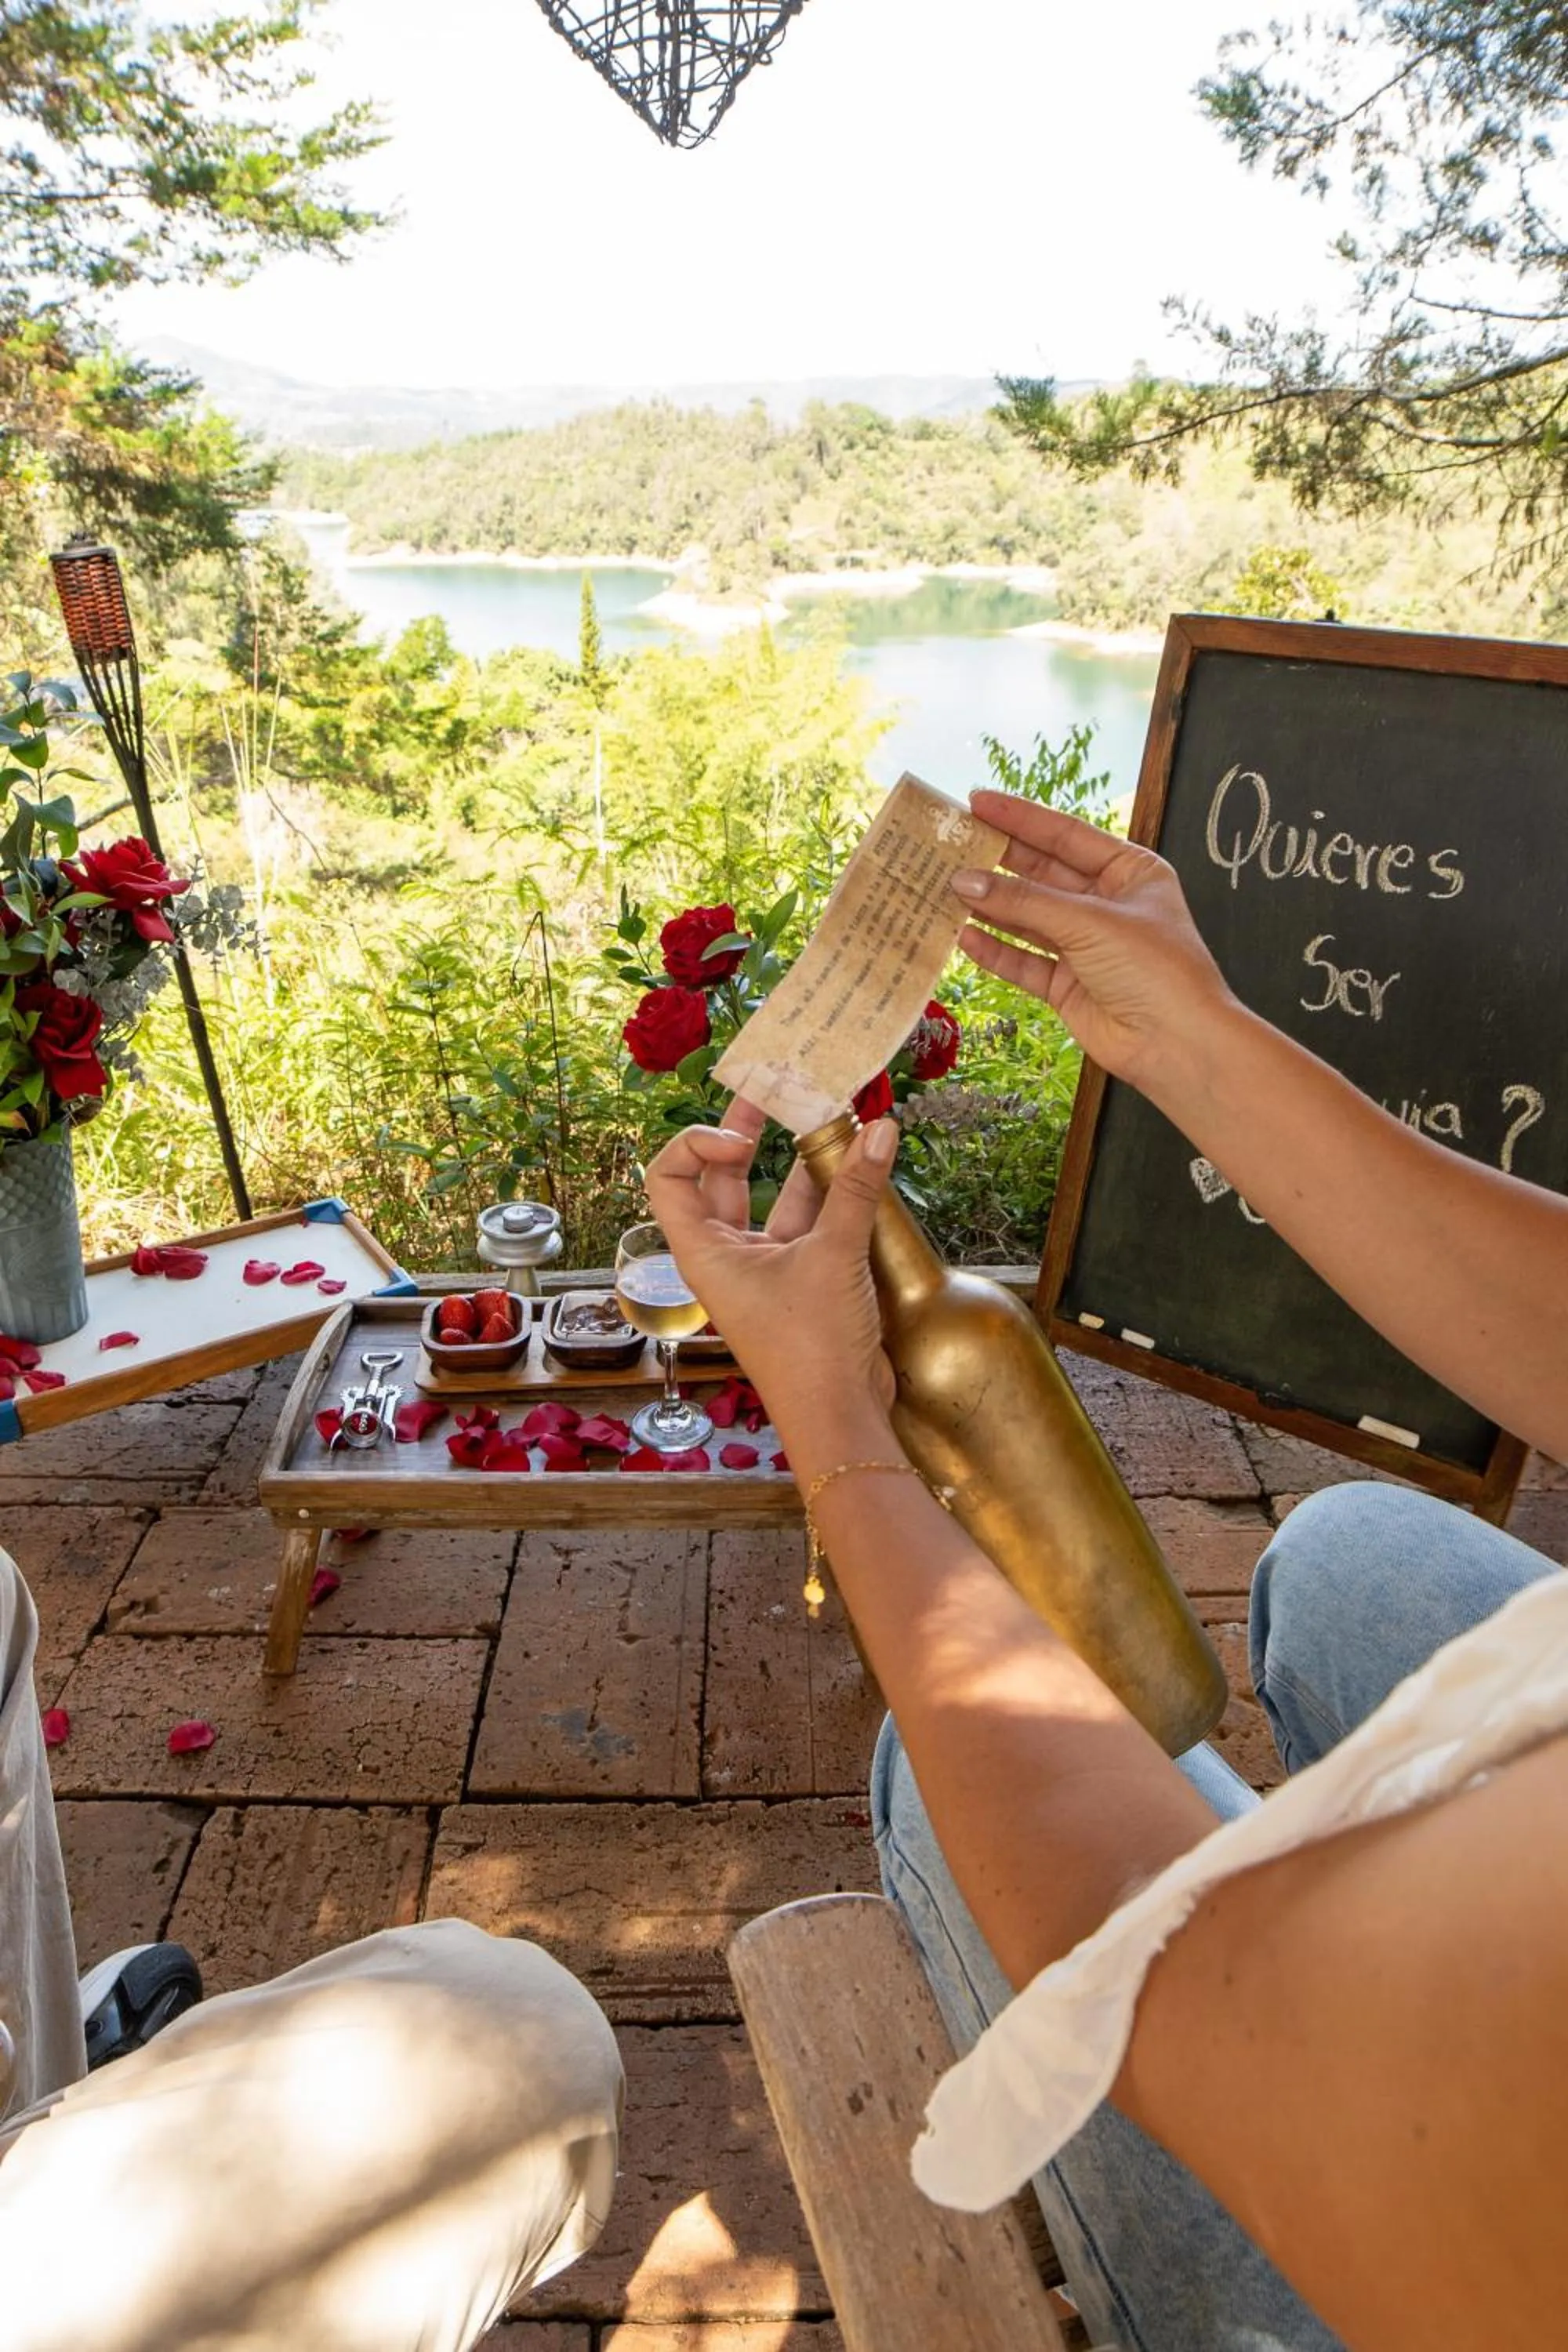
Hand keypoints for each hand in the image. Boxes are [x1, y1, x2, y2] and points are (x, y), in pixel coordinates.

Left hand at [643, 1100, 898, 1462]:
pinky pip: (808, 1225)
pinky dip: (830, 1196)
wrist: (840, 1416)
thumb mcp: (833, 1256)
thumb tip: (879, 1129)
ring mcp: (763, 1269)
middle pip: (722, 1178)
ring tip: (833, 1117)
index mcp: (703, 1251)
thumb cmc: (811, 1348)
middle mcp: (725, 1256)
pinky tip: (859, 1166)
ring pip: (771, 1199)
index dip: (696, 1143)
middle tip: (775, 1089)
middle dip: (749, 1131)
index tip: (745, 1137)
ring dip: (800, 1162)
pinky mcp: (801, 1282)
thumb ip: (854, 1190)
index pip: (669, 1176)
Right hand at [954, 790, 1235, 1095]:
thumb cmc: (1157, 970)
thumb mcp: (1090, 921)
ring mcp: (1086, 947)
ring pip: (1028, 919)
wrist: (1178, 1044)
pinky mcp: (1069, 986)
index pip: (1066, 835)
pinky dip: (996, 950)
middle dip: (998, 861)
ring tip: (944, 888)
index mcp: (1130, 872)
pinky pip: (1024, 962)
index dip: (1020, 818)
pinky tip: (964, 935)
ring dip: (990, 906)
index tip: (976, 802)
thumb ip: (1025, 901)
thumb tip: (966, 880)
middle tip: (952, 844)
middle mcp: (1107, 905)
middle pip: (1042, 875)